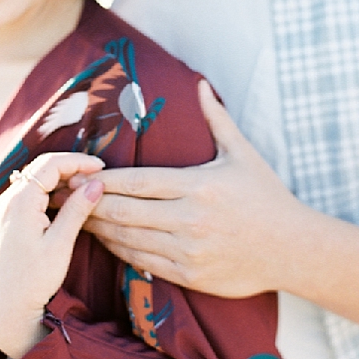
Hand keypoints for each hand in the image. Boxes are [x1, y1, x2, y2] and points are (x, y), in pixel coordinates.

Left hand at [0, 152, 104, 358]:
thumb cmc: (32, 281)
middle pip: (43, 168)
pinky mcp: (9, 220)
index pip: (50, 164)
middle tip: (98, 177)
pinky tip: (70, 203)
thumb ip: (77, 210)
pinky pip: (32, 194)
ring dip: (63, 180)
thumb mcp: (59, 244)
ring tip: (88, 191)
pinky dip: (53, 192)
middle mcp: (8, 199)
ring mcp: (6, 209)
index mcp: (20, 201)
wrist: (3, 310)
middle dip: (72, 167)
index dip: (78, 161)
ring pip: (38, 180)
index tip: (102, 167)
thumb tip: (97, 183)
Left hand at [80, 81, 301, 297]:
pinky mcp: (190, 274)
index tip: (80, 174)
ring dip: (99, 229)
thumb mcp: (242, 153)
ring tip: (75, 218)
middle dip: (89, 204)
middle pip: (124, 211)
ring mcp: (189, 250)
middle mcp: (190, 219)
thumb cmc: (266, 196)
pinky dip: (120, 250)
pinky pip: (143, 263)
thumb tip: (199, 84)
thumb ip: (216, 119)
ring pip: (129, 239)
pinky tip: (107, 240)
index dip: (104, 179)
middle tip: (64, 197)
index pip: (138, 181)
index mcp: (199, 185)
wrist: (293, 248)